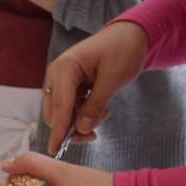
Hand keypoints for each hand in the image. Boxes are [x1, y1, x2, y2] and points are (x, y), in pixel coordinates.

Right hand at [42, 21, 149, 153]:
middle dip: (73, 126)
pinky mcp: (70, 86)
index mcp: (65, 67)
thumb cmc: (122, 50)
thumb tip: (81, 129)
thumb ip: (95, 106)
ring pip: (64, 114)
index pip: (60, 105)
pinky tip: (101, 108)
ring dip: (81, 121)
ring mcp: (62, 80)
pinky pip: (71, 109)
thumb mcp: (113, 80)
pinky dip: (84, 114)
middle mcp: (57, 74)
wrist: (130, 36)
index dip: (59, 129)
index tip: (55, 150)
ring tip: (105, 112)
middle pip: (56, 113)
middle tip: (96, 133)